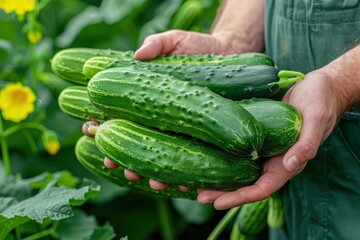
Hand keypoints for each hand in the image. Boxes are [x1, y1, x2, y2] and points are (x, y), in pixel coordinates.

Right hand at [86, 29, 256, 188]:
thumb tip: (138, 54)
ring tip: (149, 181)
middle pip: (140, 144)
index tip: (90, 131)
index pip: (122, 117)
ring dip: (153, 174)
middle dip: (124, 158)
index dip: (104, 125)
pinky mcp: (204, 136)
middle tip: (112, 164)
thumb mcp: (175, 41)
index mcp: (151, 101)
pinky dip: (186, 175)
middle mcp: (164, 120)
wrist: (230, 53)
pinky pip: (193, 161)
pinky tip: (181, 184)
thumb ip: (157, 45)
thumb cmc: (198, 47)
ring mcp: (183, 130)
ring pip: (164, 159)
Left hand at [197, 69, 339, 209]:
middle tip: (198, 195)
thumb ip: (306, 144)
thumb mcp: (316, 120)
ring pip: (238, 167)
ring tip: (195, 179)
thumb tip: (290, 165)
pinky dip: (222, 153)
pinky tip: (206, 151)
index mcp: (286, 164)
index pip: (261, 189)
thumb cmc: (321, 102)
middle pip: (244, 182)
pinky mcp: (256, 135)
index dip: (239, 197)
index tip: (218, 203)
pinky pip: (237, 148)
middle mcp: (272, 160)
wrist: (318, 87)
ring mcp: (263, 148)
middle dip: (221, 191)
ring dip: (218, 173)